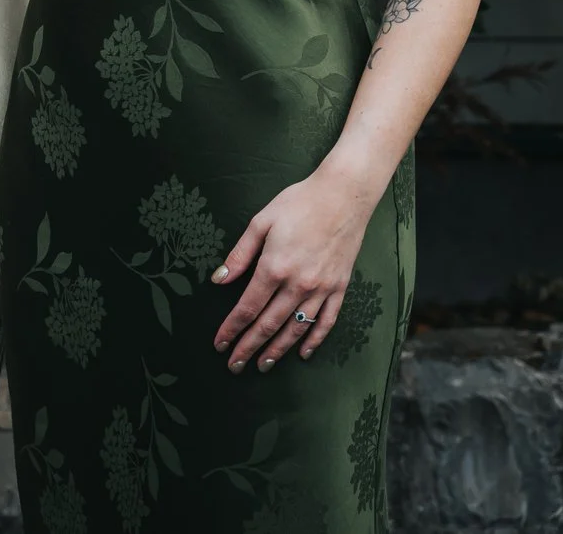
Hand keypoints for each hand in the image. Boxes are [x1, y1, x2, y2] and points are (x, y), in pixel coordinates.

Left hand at [210, 165, 376, 372]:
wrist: (343, 196)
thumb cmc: (297, 203)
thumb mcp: (260, 222)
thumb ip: (240, 255)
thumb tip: (219, 280)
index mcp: (274, 267)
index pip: (247, 307)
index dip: (231, 329)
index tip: (219, 344)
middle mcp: (299, 284)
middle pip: (269, 324)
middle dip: (249, 347)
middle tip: (235, 366)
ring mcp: (322, 289)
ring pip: (296, 328)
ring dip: (278, 350)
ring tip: (263, 364)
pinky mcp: (340, 288)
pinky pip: (326, 321)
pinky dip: (314, 339)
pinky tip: (303, 353)